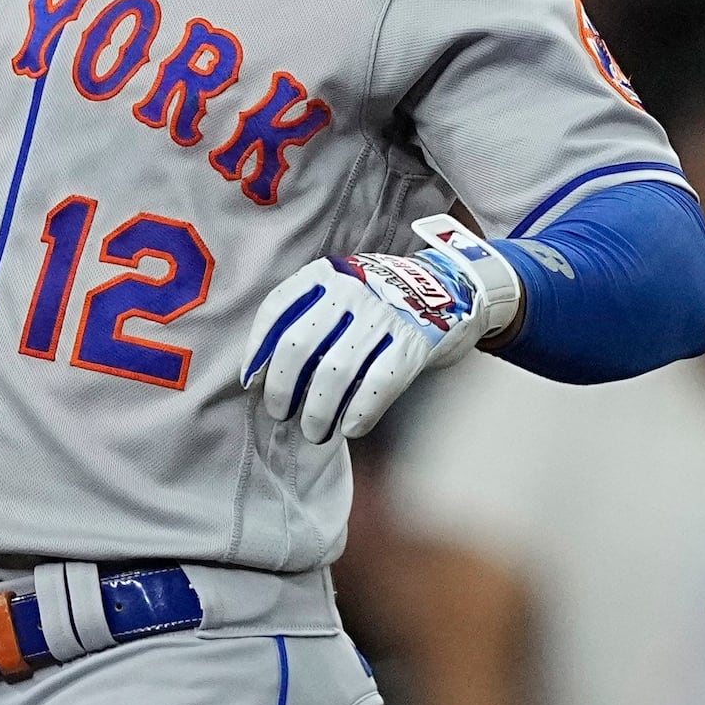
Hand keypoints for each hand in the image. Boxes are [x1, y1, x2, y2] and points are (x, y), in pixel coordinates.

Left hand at [243, 215, 523, 444]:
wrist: (452, 286)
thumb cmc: (381, 299)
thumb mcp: (342, 288)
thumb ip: (308, 315)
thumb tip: (265, 372)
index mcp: (326, 273)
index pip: (277, 312)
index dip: (258, 351)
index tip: (251, 383)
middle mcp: (352, 290)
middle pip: (299, 346)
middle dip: (283, 389)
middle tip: (282, 414)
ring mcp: (384, 315)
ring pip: (335, 372)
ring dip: (318, 411)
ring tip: (314, 430)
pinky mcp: (414, 343)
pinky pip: (377, 386)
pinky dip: (358, 413)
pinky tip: (349, 427)